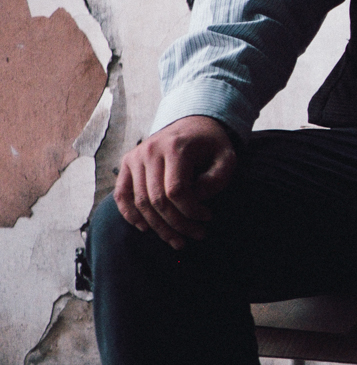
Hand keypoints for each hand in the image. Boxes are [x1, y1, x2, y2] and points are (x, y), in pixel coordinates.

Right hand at [114, 115, 236, 248]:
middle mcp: (150, 151)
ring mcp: (135, 157)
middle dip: (176, 224)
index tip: (207, 217)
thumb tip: (195, 200)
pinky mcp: (126, 163)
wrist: (193, 124)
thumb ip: (217, 178)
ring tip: (177, 240)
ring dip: (157, 227)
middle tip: (196, 235)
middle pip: (156, 200)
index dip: (191, 210)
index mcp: (176, 147)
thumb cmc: (212, 145)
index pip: (176, 190)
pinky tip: (146, 228)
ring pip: (140, 202)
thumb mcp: (226, 157)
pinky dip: (130, 215)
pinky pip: (122, 195)